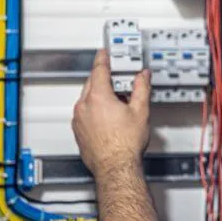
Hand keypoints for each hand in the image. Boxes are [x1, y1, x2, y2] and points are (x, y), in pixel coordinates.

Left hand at [72, 49, 150, 176]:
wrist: (116, 168)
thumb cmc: (125, 145)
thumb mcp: (140, 111)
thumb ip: (141, 88)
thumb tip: (142, 76)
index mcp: (98, 97)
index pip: (99, 69)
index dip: (103, 58)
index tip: (104, 52)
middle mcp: (84, 106)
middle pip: (92, 82)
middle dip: (104, 79)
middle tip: (118, 79)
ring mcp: (79, 119)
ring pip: (87, 98)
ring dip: (99, 95)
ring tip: (117, 102)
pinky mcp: (78, 131)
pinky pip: (84, 113)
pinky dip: (94, 109)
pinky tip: (108, 118)